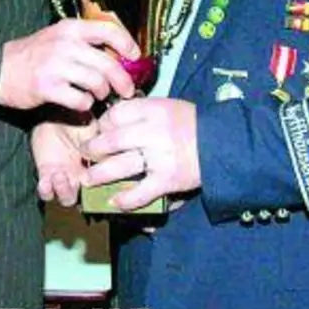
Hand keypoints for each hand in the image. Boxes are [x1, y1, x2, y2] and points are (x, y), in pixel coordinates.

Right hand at [0, 19, 140, 111]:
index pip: (109, 30)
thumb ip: (84, 42)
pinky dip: (85, 105)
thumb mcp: (57, 37)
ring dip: (101, 93)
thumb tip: (118, 54)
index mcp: (70, 28)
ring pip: (97, 82)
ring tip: (97, 95)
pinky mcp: (48, 87)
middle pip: (108, 63)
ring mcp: (55, 66)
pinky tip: (80, 103)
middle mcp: (65, 44)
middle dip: (122, 80)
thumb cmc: (31, 56)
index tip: (135, 56)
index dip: (127, 43)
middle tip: (126, 90)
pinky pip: (81, 99)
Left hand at [32, 118, 97, 206]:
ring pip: (67, 199)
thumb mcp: (93, 130)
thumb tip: (105, 158)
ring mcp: (64, 177)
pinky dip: (46, 190)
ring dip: (64, 192)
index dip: (104, 182)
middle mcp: (81, 176)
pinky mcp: (46, 175)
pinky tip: (45, 181)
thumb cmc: (77, 120)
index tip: (99, 173)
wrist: (56, 113)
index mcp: (96, 166)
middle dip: (85, 193)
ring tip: (60, 176)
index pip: (104, 182)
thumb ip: (100, 146)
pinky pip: (46, 192)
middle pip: (87, 197)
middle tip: (81, 178)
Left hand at [80, 97, 200, 210]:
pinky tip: (114, 201)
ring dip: (99, 175)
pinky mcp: (167, 180)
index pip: (116, 114)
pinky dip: (125, 199)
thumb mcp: (167, 107)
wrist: (223, 144)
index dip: (102, 124)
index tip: (99, 131)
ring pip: (120, 166)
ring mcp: (160, 157)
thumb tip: (113, 121)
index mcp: (153, 110)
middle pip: (112, 140)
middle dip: (93, 149)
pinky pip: (140, 192)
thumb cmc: (192, 124)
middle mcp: (154, 132)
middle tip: (85, 154)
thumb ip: (142, 112)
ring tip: (88, 179)